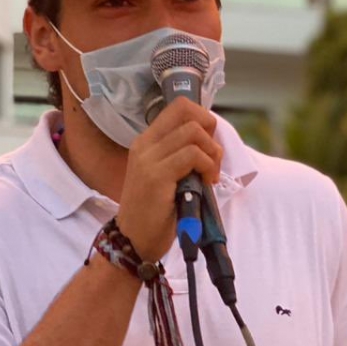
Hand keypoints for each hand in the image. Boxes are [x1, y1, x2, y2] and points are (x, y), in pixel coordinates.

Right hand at [117, 99, 221, 262]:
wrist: (134, 239)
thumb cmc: (156, 210)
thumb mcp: (167, 173)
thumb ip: (181, 153)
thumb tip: (211, 139)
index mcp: (147, 141)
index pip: (179, 106)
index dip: (202, 117)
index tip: (208, 143)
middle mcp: (145, 144)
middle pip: (189, 112)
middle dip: (211, 132)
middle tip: (212, 160)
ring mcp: (149, 159)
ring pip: (194, 132)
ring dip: (212, 154)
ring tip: (209, 176)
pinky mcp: (157, 175)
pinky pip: (193, 155)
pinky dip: (207, 167)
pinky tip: (205, 183)